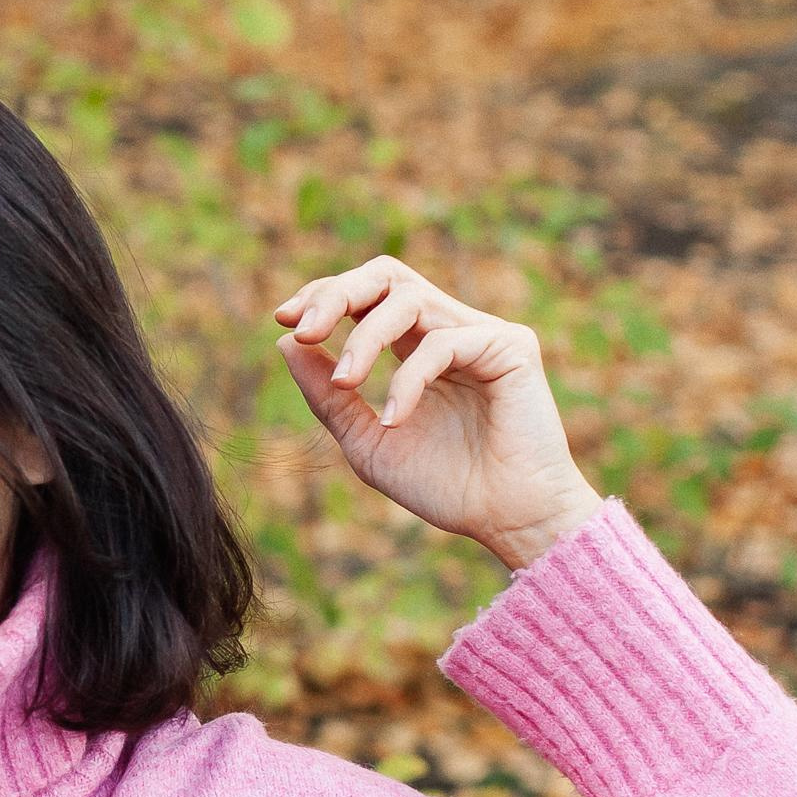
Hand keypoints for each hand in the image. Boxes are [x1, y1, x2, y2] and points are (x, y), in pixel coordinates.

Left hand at [274, 257, 601, 570]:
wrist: (507, 521)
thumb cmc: (446, 486)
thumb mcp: (367, 442)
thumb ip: (328, 396)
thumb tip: (285, 341)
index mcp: (416, 347)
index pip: (367, 296)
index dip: (324, 296)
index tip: (285, 320)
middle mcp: (449, 329)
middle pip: (387, 275)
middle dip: (337, 293)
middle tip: (304, 328)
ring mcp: (482, 333)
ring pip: (410, 299)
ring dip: (364, 337)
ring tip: (344, 383)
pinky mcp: (511, 347)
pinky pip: (444, 343)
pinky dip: (408, 378)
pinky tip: (395, 418)